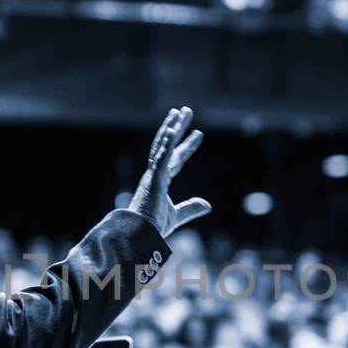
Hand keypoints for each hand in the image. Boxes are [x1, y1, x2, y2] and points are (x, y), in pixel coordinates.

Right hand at [127, 107, 209, 237]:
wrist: (139, 236)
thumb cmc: (152, 228)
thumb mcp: (177, 216)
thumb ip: (191, 208)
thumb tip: (208, 204)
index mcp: (160, 181)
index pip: (177, 158)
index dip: (188, 146)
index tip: (199, 133)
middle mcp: (155, 174)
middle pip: (168, 144)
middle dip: (178, 127)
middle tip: (186, 110)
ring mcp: (152, 175)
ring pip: (162, 145)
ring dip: (171, 127)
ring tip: (179, 111)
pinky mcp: (152, 179)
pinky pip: (160, 157)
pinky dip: (166, 143)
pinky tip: (172, 129)